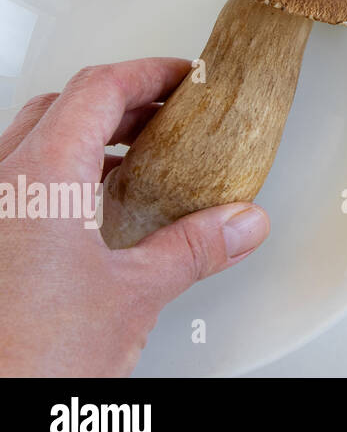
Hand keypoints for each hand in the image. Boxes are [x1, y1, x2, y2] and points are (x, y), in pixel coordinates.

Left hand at [0, 59, 269, 376]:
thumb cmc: (27, 358)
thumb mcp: (135, 295)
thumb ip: (195, 248)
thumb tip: (239, 224)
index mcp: (39, 176)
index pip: (98, 89)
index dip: (148, 73)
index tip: (183, 78)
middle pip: (61, 106)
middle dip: (121, 102)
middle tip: (168, 113)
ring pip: (31, 141)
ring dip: (88, 137)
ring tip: (137, 159)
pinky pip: (17, 182)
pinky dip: (61, 175)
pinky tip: (91, 210)